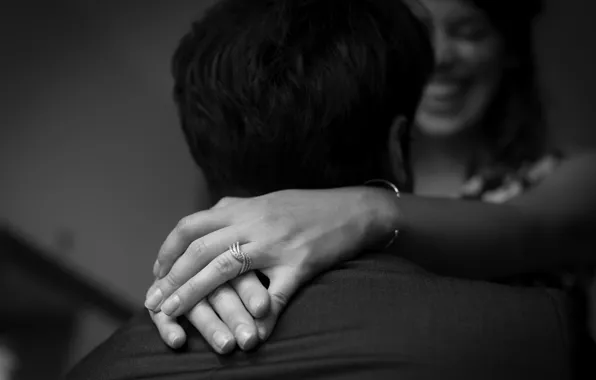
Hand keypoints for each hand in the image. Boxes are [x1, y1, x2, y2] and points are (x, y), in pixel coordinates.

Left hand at [145, 187, 393, 339]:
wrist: (353, 208)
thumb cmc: (309, 206)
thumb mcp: (267, 200)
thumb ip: (238, 209)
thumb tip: (212, 215)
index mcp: (244, 209)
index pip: (192, 225)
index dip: (169, 250)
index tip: (157, 271)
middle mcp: (254, 223)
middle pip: (200, 249)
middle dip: (171, 277)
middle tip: (153, 301)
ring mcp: (275, 243)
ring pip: (224, 268)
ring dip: (195, 292)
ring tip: (173, 313)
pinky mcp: (299, 263)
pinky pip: (275, 295)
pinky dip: (259, 316)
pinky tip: (250, 334)